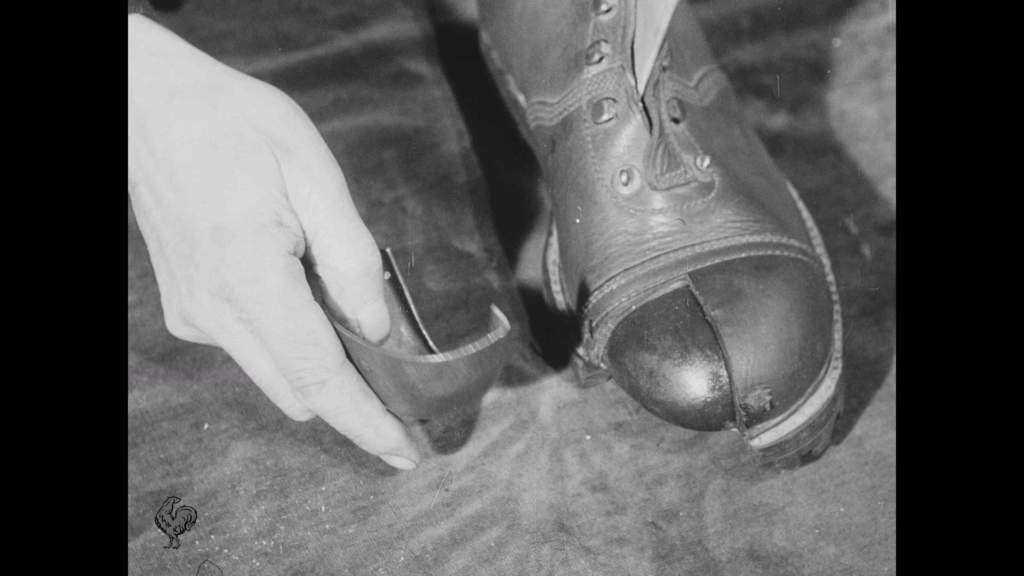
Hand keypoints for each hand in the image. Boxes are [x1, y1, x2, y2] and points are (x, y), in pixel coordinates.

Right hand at [128, 15, 418, 469]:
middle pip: (298, 393)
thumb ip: (351, 259)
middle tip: (405, 394)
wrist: (152, 108)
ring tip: (358, 332)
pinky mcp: (187, 311)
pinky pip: (251, 349)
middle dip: (353, 402)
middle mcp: (214, 312)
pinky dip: (289, 344)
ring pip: (275, 377)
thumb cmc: (238, 126)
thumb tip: (379, 328)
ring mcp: (195, 316)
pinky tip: (305, 296)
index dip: (366, 421)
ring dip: (321, 372)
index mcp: (249, 277)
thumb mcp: (314, 175)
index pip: (318, 376)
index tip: (406, 453)